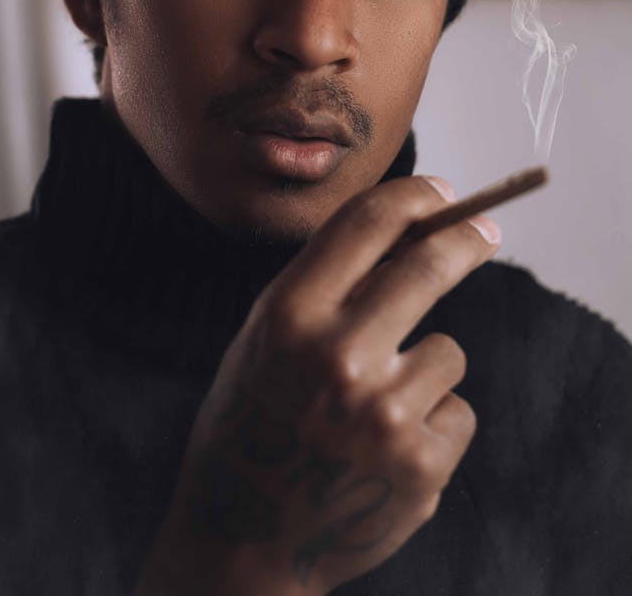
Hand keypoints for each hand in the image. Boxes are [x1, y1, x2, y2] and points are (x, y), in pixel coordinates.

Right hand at [139, 176, 499, 595]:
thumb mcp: (266, 339)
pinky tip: (385, 452)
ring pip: (448, 351)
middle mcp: (337, 355)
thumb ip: (326, 288)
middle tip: (486, 233)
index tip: (442, 192)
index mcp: (289, 315)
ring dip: (424, 369)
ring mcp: (382, 413)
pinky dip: (432, 424)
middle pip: (429, 265)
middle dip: (467, 240)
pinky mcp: (419, 464)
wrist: (242, 536)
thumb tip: (407, 234)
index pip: (366, 224)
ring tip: (375, 411)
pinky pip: (456, 410)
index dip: (413, 197)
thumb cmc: (253, 422)